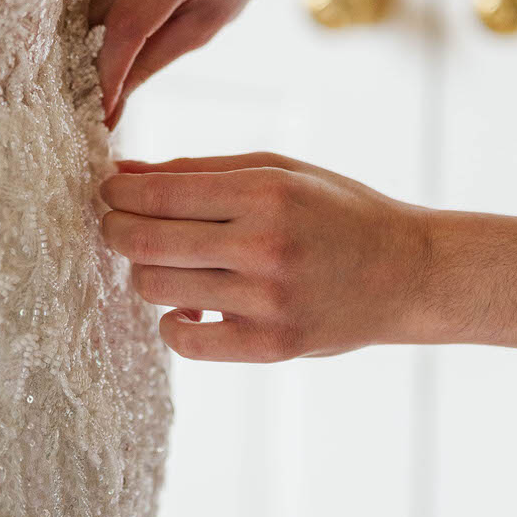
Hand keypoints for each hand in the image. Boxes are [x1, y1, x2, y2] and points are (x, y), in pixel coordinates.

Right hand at [81, 0, 287, 127]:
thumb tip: (106, 112)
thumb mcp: (207, 22)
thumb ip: (152, 61)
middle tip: (95, 78)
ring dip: (84, 13)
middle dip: (92, 46)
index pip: (130, 20)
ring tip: (107, 25)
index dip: (109, 68)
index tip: (99, 107)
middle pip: (97, 3)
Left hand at [102, 152, 434, 360]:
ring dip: (145, 271)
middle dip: (115, 228)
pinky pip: (185, 341)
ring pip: (157, 287)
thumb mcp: (278, 170)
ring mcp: (267, 301)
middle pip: (147, 242)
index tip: (108, 189)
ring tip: (166, 260)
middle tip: (114, 222)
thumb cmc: (338, 212)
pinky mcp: (270, 346)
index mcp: (266, 193)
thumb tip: (124, 173)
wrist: (407, 273)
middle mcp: (264, 246)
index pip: (161, 193)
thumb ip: (198, 170)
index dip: (118, 191)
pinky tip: (188, 305)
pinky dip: (172, 322)